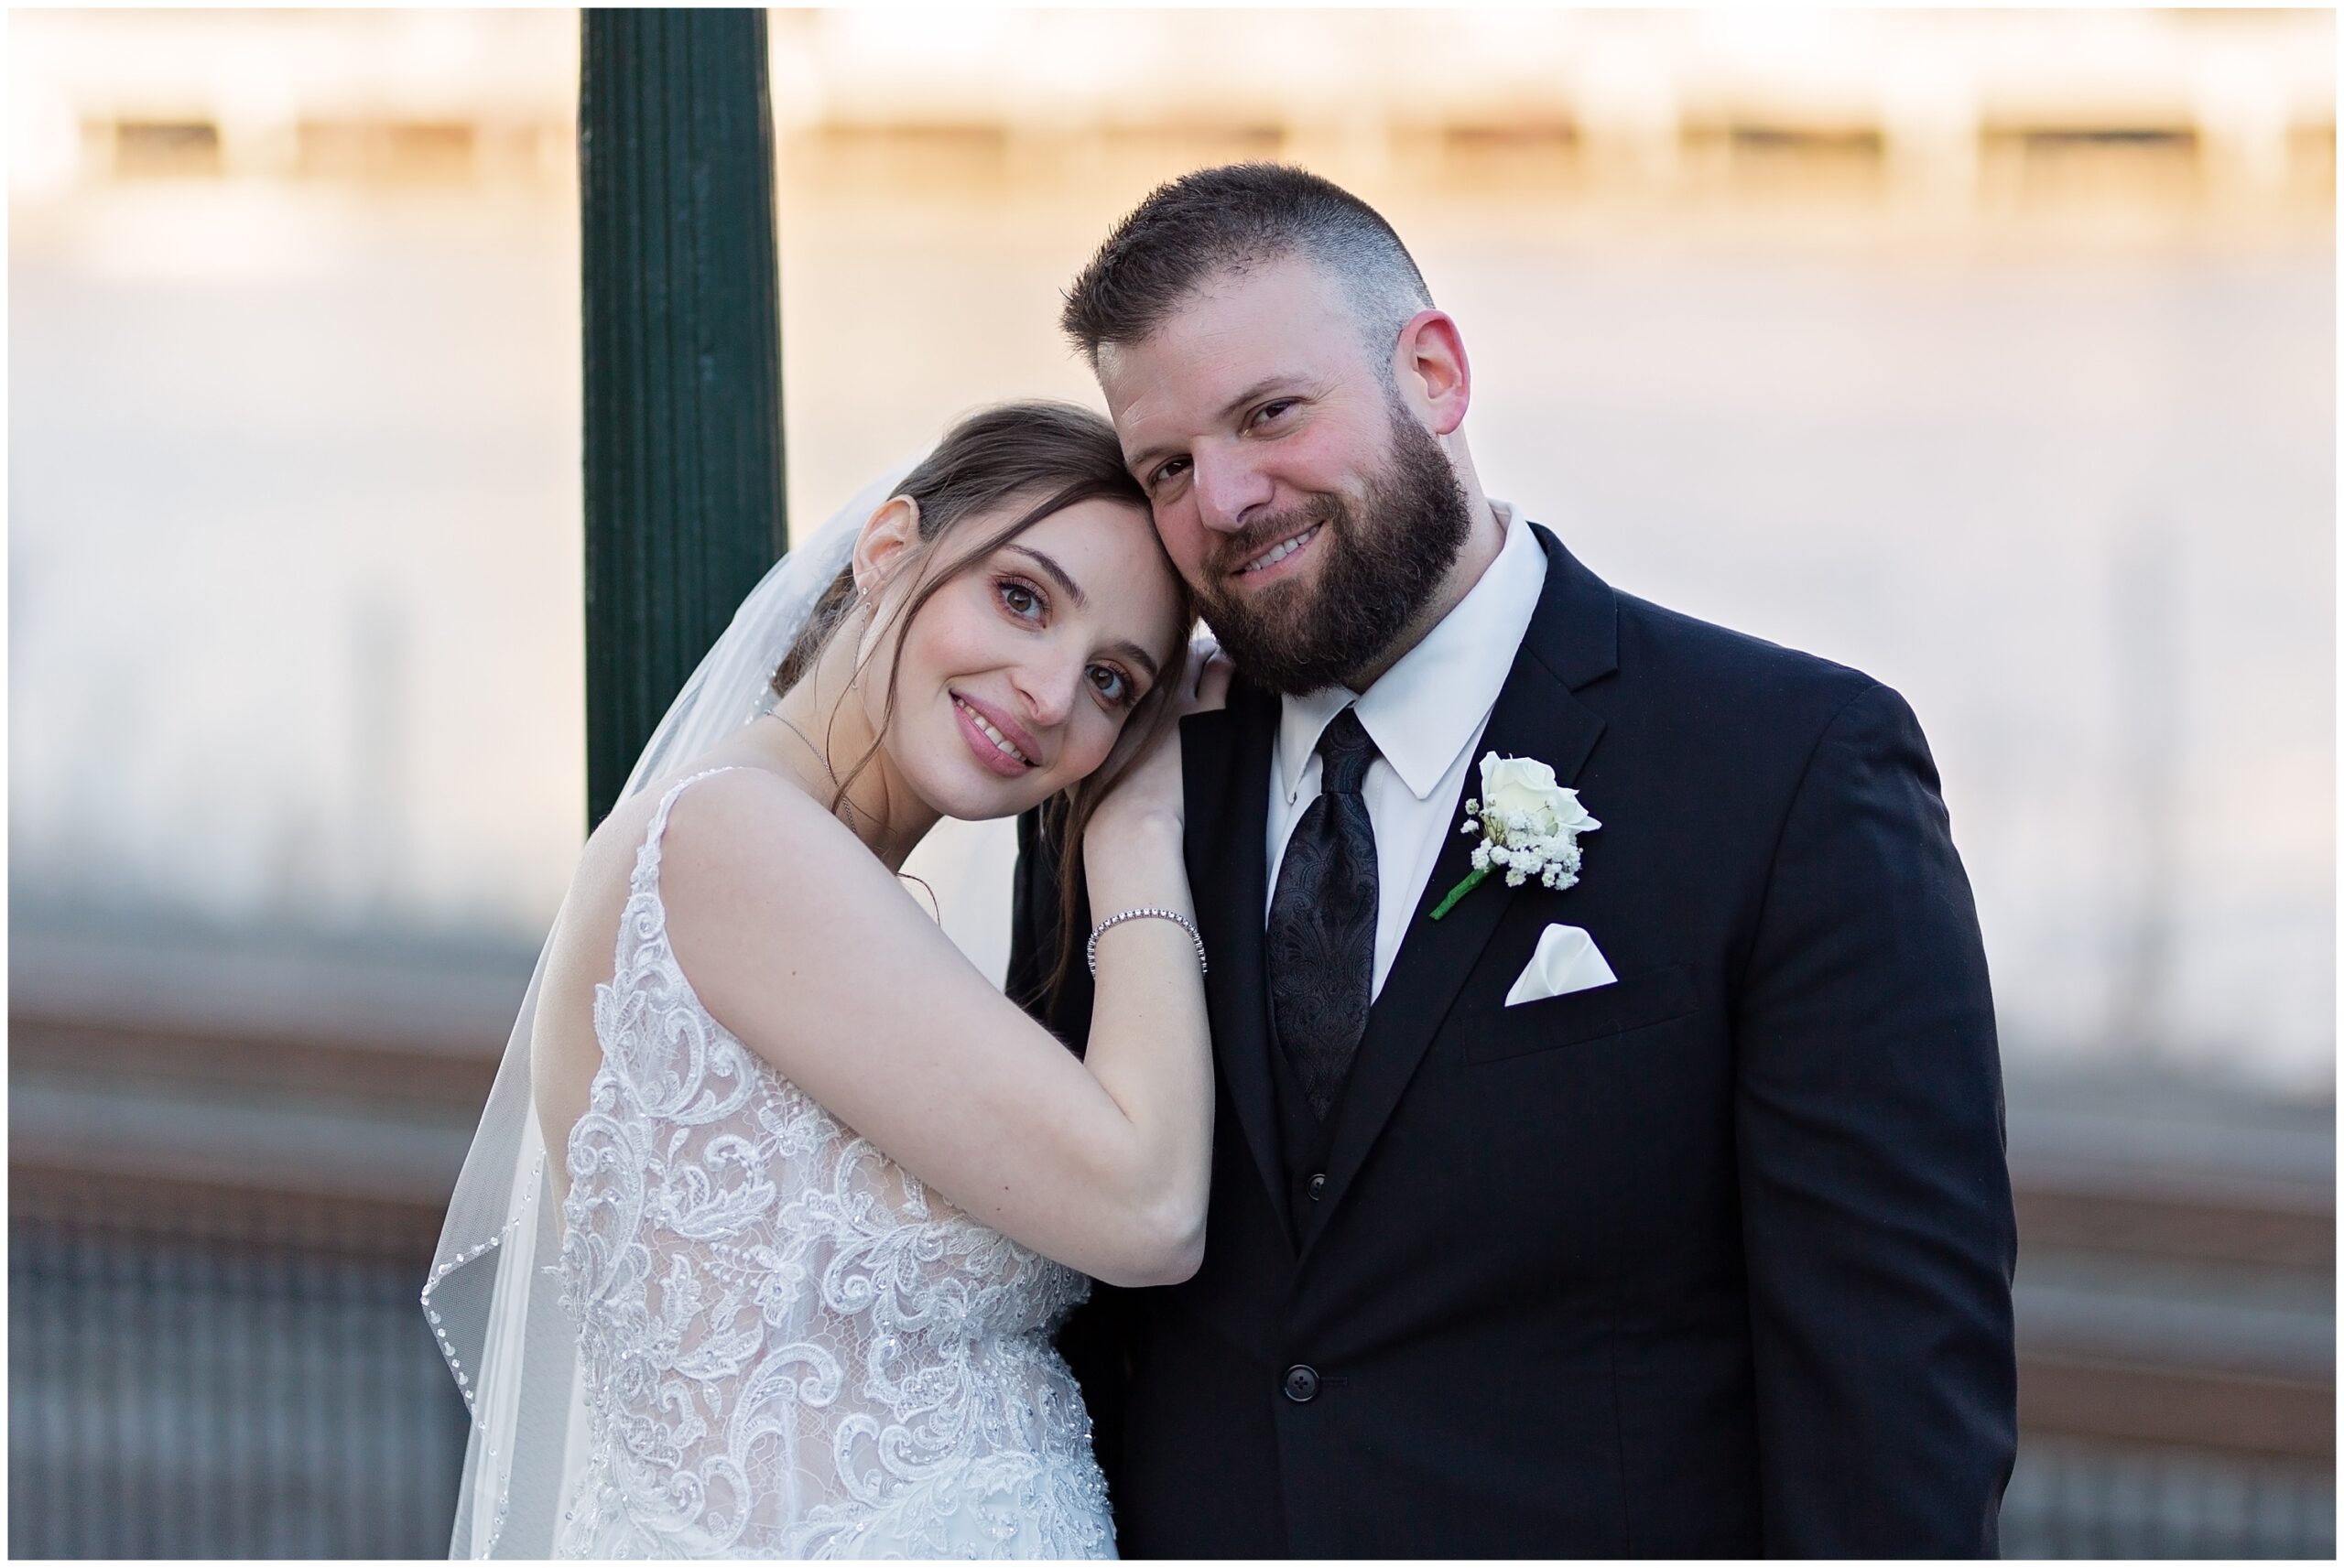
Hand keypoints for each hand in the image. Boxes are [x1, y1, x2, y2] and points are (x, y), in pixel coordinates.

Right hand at [1087, 638, 1232, 844]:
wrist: (1130, 818)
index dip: (1153, 662)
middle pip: (1169, 652)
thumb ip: (1078, 750)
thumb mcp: (1080, 768)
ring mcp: (1178, 700)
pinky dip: (1228, 666)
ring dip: (1208, 653)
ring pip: (1199, 654)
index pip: (1140, 664)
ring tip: (1216, 657)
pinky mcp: (1207, 715)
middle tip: (1195, 655)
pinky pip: (1223, 671)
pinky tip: (1234, 667)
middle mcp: (1147, 692)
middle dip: (1183, 651)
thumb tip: (1062, 751)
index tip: (1160, 668)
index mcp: (1119, 701)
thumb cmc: (1103, 801)